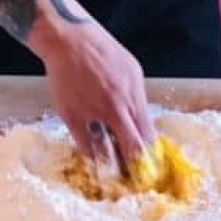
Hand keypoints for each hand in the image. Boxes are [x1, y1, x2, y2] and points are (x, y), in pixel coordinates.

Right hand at [35, 20, 156, 168]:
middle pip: (132, 150)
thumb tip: (143, 123)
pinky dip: (92, 155)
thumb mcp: (132, 70)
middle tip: (137, 180)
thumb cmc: (103, 51)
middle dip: (137, 169)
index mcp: (134, 96)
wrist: (69, 40)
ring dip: (113, 167)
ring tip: (116, 175)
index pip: (148, 136)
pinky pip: (84, 146)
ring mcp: (92, 114)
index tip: (151, 167)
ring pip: (106, 153)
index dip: (151, 156)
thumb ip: (138, 99)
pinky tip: (96, 157)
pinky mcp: (71, 117)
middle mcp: (115, 108)